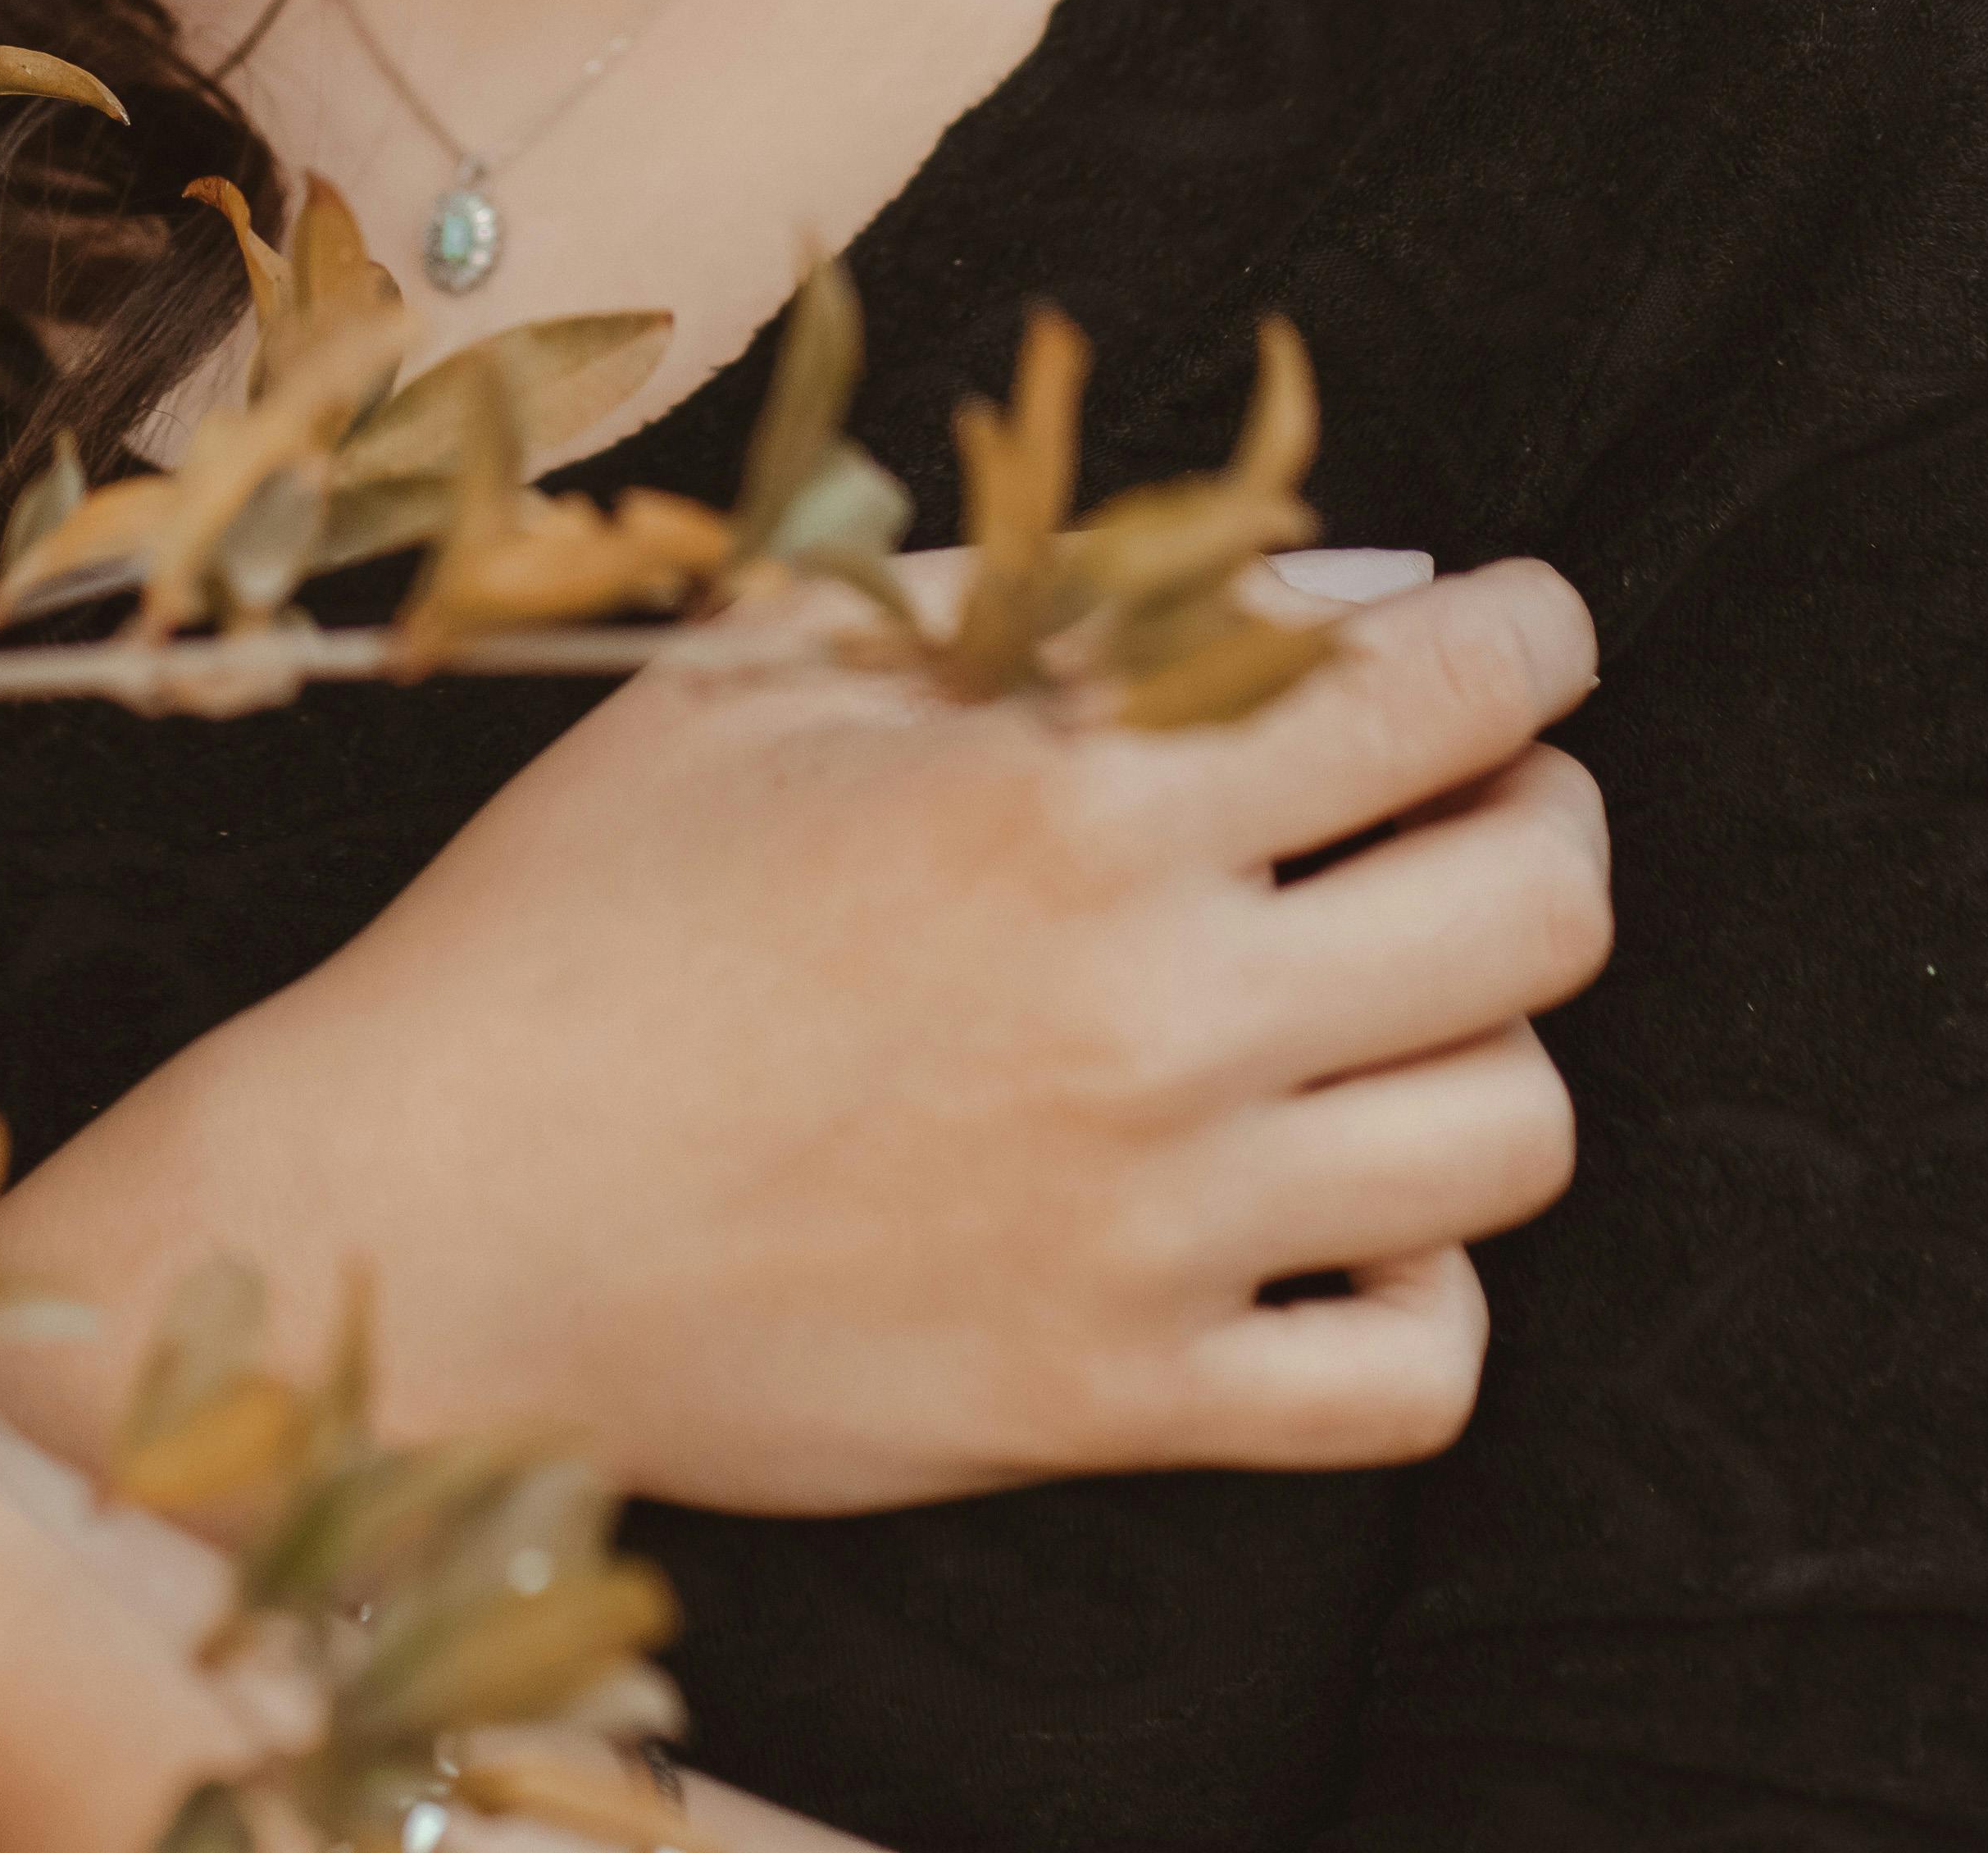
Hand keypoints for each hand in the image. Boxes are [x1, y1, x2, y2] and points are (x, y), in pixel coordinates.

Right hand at [5, 556, 1608, 1510]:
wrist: (439, 1204)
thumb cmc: (584, 901)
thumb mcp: (780, 663)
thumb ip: (1052, 588)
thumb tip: (1329, 587)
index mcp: (1067, 794)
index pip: (1436, 690)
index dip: (1530, 637)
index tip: (1528, 630)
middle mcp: (1149, 1006)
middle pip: (1538, 906)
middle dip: (1548, 810)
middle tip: (1490, 791)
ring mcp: (1151, 1222)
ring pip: (1514, 1132)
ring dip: (1495, 1038)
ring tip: (1408, 992)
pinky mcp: (1118, 1400)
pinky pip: (1416, 1374)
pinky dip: (1425, 1287)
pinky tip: (1345, 1210)